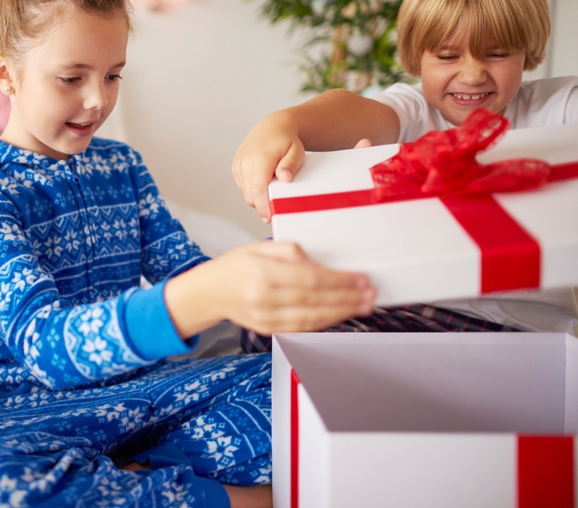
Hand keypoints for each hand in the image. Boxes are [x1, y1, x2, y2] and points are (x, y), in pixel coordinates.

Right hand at [166, 241, 374, 337]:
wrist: (208, 292)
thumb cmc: (234, 267)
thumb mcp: (259, 247)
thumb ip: (290, 252)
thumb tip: (319, 264)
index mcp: (262, 272)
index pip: (310, 278)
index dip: (339, 280)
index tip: (359, 278)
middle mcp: (264, 297)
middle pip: (315, 300)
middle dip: (347, 297)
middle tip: (369, 293)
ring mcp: (266, 317)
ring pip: (312, 318)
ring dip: (341, 312)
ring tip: (362, 305)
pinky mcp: (268, 329)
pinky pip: (302, 327)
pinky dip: (324, 322)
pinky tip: (339, 315)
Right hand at [232, 114, 305, 221]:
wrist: (272, 127)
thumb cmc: (287, 141)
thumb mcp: (296, 152)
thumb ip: (290, 165)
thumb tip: (284, 178)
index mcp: (260, 158)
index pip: (257, 188)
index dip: (262, 206)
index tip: (269, 217)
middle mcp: (245, 162)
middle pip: (250, 195)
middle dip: (262, 205)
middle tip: (276, 208)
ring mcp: (238, 165)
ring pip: (246, 193)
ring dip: (258, 197)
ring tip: (273, 190)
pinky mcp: (235, 168)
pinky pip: (243, 187)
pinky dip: (253, 190)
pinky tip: (265, 182)